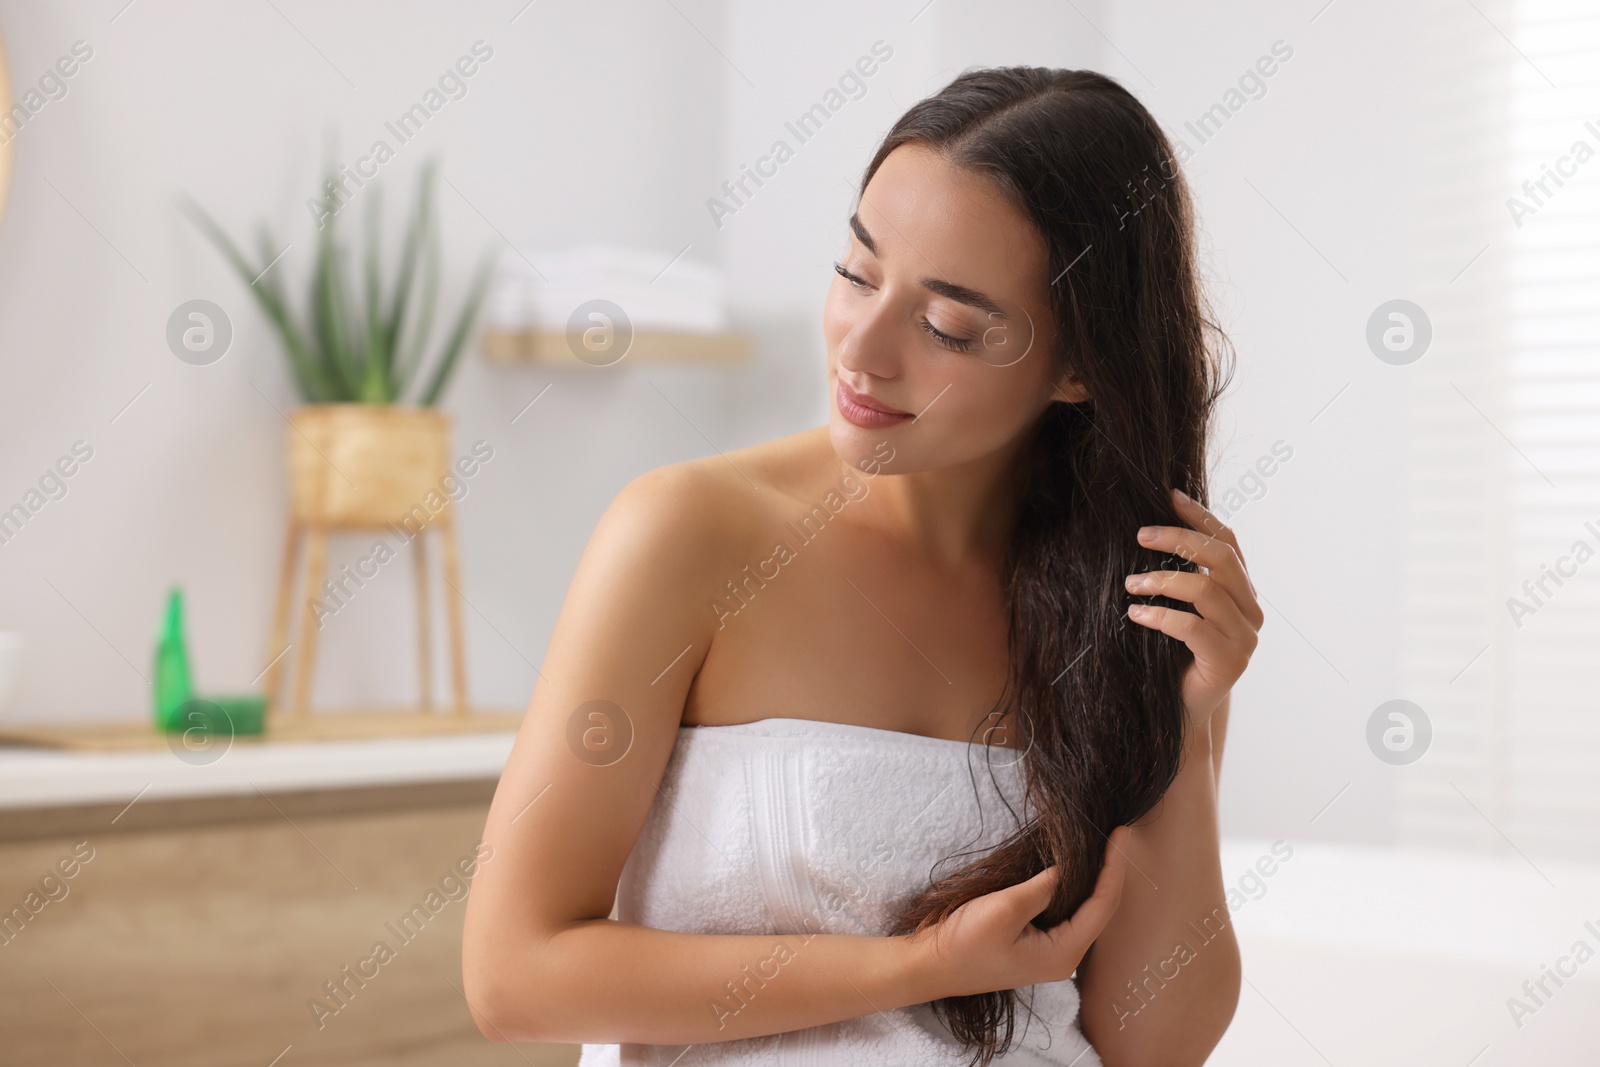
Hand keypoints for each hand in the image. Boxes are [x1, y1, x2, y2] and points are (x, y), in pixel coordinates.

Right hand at [905, 826, 1131, 998]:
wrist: (930, 966)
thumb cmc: (964, 943)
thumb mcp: (1005, 908)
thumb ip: (1043, 888)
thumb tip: (1068, 868)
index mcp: (1063, 954)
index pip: (1102, 905)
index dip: (1114, 868)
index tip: (1121, 833)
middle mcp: (1064, 958)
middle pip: (1100, 910)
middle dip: (1111, 872)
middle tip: (1118, 834)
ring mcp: (1050, 953)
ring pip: (1084, 912)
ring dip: (1095, 879)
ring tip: (1104, 846)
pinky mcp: (1036, 945)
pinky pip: (1066, 914)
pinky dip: (1075, 889)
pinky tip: (1075, 868)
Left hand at [1126, 488, 1262, 733]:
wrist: (1181, 713)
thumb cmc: (1173, 657)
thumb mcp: (1179, 609)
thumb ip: (1180, 577)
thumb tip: (1151, 529)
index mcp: (1242, 593)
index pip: (1228, 542)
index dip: (1201, 516)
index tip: (1169, 496)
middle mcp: (1251, 612)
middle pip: (1220, 558)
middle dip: (1179, 540)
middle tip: (1141, 534)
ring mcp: (1245, 638)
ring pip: (1205, 590)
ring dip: (1162, 580)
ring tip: (1130, 583)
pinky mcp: (1229, 663)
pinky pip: (1193, 627)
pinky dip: (1160, 615)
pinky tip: (1135, 614)